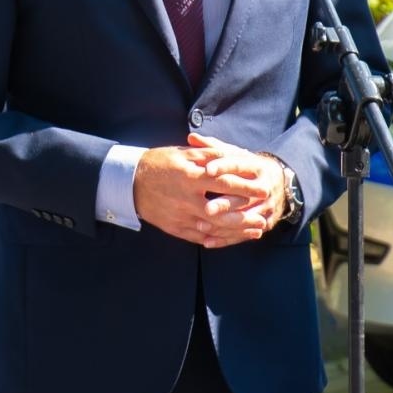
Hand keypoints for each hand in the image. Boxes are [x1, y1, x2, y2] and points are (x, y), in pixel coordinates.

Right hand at [130, 136, 281, 247]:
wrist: (129, 182)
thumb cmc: (158, 163)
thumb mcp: (182, 153)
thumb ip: (206, 155)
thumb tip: (229, 156)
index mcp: (190, 177)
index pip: (224, 184)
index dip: (245, 188)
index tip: (261, 190)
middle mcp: (187, 200)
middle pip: (223, 213)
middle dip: (245, 217)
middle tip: (263, 219)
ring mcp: (180, 216)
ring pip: (214, 229)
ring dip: (236, 232)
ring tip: (254, 231)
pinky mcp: (174, 228)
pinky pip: (200, 237)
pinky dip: (217, 239)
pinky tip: (230, 238)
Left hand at [188, 132, 291, 238]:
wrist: (280, 183)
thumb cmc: (247, 167)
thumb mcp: (235, 154)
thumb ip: (213, 148)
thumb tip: (191, 137)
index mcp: (256, 167)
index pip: (240, 165)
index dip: (224, 167)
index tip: (208, 169)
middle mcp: (264, 188)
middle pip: (244, 197)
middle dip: (225, 203)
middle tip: (206, 207)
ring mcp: (266, 208)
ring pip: (245, 218)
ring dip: (224, 224)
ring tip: (201, 225)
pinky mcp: (264, 223)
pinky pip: (244, 234)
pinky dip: (226, 239)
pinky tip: (206, 241)